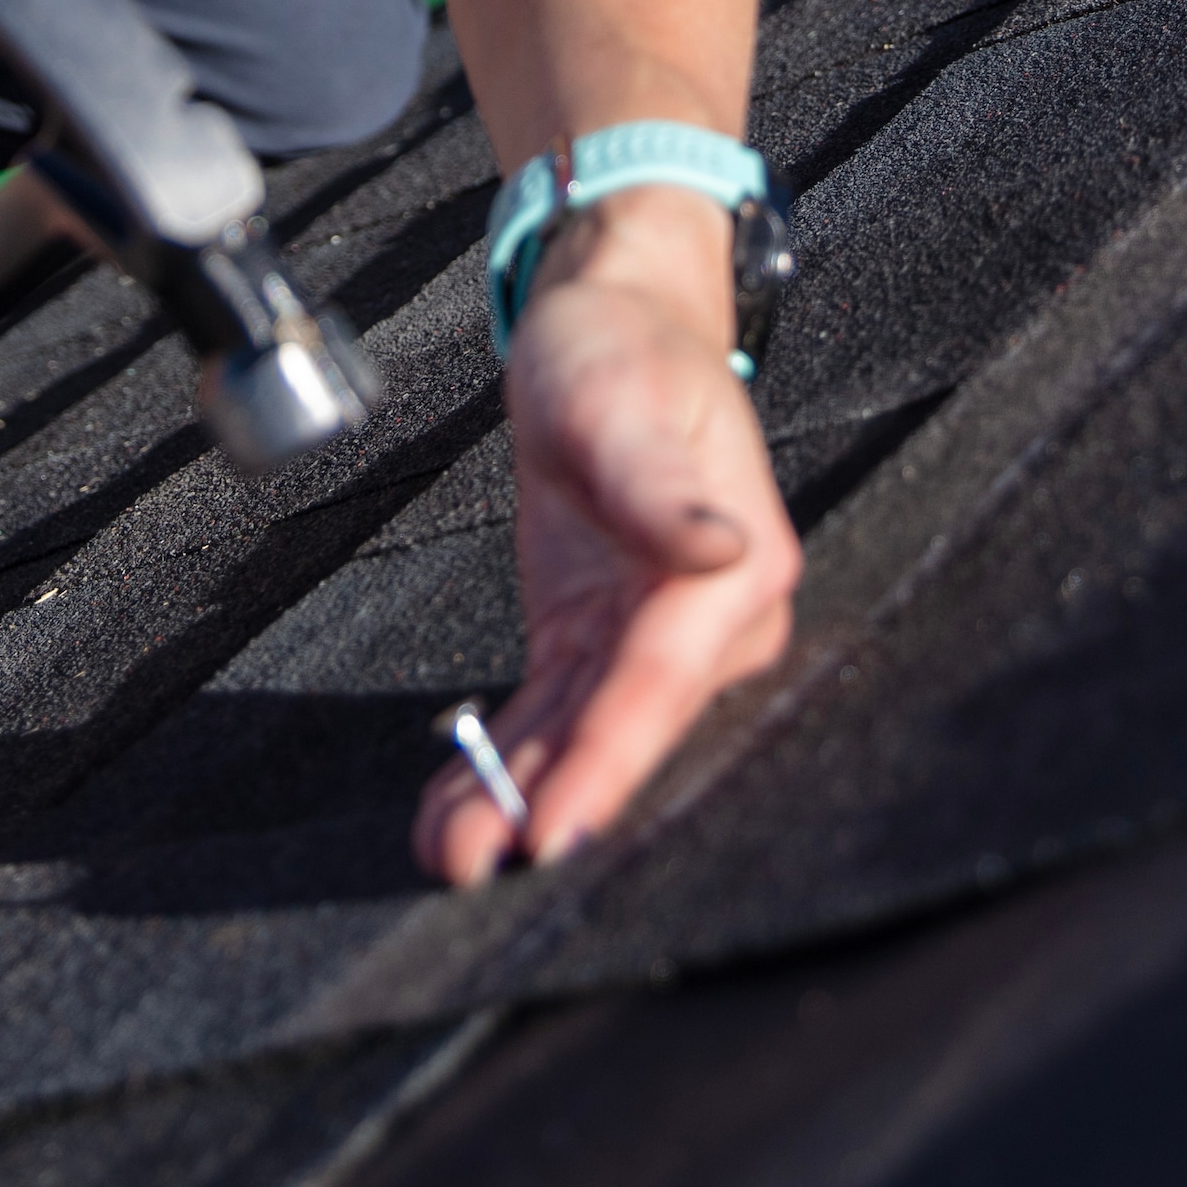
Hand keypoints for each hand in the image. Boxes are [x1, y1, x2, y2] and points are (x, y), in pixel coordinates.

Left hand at [414, 189, 799, 885]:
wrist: (611, 320)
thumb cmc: (624, 347)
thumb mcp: (619, 398)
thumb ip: (658, 486)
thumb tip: (722, 553)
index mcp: (737, 564)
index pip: (659, 683)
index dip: (608, 763)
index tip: (557, 829)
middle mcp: (710, 617)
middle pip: (625, 730)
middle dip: (556, 803)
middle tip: (479, 867)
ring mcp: (654, 634)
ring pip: (583, 737)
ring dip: (517, 796)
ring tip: (450, 852)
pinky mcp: (603, 638)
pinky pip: (556, 716)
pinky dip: (508, 762)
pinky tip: (459, 809)